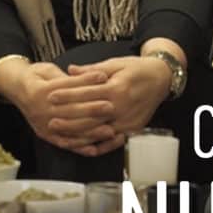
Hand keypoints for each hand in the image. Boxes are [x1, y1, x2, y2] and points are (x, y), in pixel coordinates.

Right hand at [0, 59, 116, 155]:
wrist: (16, 89)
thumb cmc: (36, 78)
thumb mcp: (47, 70)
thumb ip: (67, 77)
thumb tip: (88, 77)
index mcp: (42, 90)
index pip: (67, 86)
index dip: (86, 81)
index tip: (103, 78)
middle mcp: (41, 109)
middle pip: (71, 110)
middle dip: (92, 109)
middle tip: (111, 107)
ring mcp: (43, 124)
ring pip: (70, 129)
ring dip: (91, 131)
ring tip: (110, 130)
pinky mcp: (46, 135)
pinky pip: (65, 143)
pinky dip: (80, 147)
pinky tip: (95, 148)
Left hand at [58, 55, 172, 154]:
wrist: (162, 78)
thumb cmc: (137, 69)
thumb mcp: (115, 64)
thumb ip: (92, 70)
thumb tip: (70, 70)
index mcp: (117, 88)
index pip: (87, 93)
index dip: (67, 95)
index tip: (51, 96)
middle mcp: (123, 106)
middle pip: (90, 116)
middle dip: (68, 120)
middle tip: (50, 121)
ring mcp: (128, 120)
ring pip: (99, 132)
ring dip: (78, 136)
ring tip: (61, 137)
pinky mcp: (132, 129)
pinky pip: (112, 142)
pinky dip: (98, 147)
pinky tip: (83, 148)